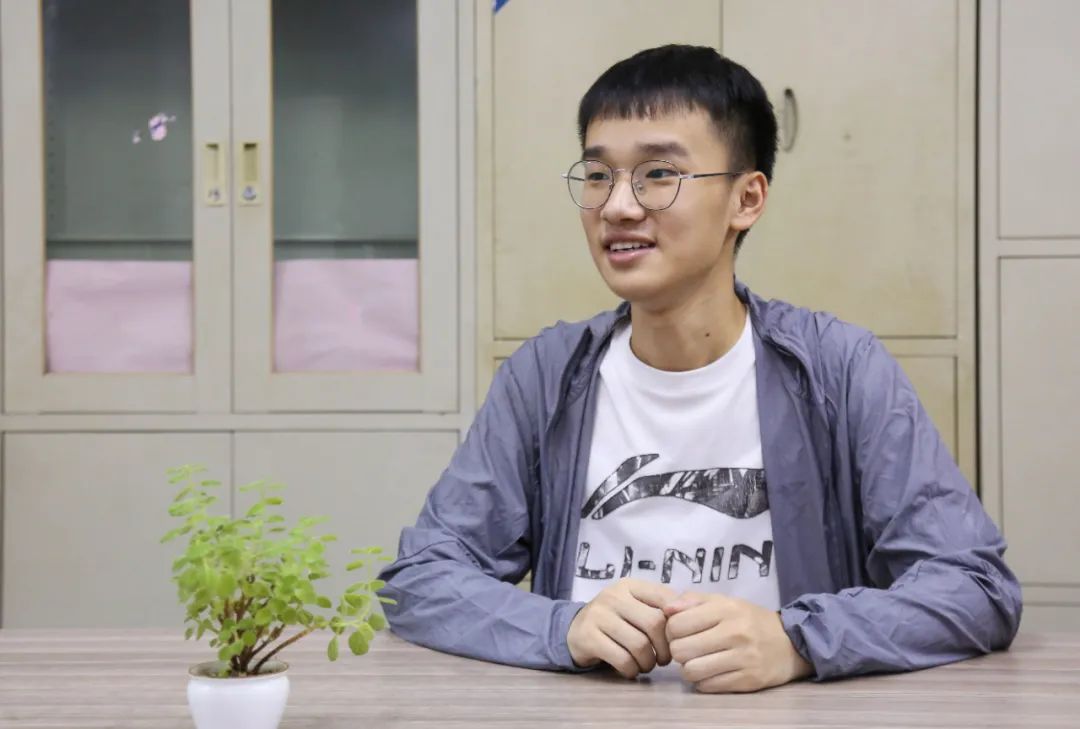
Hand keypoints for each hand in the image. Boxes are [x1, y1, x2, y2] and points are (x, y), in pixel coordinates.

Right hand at [567, 578, 676, 678]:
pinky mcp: (588, 637)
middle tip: (664, 660)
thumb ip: (660, 608)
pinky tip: (630, 670)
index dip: (676, 623)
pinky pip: (621, 659)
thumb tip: (691, 616)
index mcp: (630, 585)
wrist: (574, 630)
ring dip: (648, 662)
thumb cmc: (615, 620)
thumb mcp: (635, 606)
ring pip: (639, 644)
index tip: (676, 639)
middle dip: (664, 648)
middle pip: (654, 623)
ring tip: (647, 665)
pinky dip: (631, 670)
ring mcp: (598, 615)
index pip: (665, 599)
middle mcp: (613, 596)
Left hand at [664, 592, 813, 692]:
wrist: (790, 643)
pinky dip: (703, 681)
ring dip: (689, 668)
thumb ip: (693, 600)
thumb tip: (666, 609)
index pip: (677, 624)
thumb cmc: (749, 620)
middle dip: (678, 651)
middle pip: (681, 650)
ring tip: (697, 661)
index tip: (679, 632)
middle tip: (687, 648)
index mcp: (726, 609)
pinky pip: (708, 686)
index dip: (671, 630)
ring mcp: (743, 658)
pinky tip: (710, 672)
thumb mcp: (724, 601)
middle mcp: (735, 633)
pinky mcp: (748, 681)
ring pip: (692, 671)